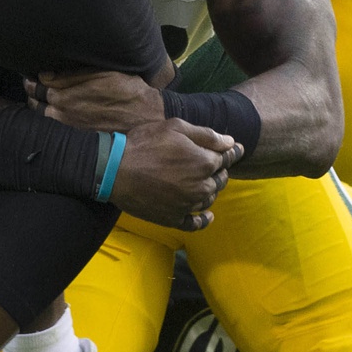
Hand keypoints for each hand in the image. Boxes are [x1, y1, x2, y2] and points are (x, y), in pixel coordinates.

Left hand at [38, 69, 165, 131]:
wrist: (148, 119)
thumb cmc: (128, 93)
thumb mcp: (103, 74)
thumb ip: (71, 75)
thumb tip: (44, 75)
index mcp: (65, 96)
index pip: (37, 86)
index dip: (33, 81)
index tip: (32, 78)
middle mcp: (63, 115)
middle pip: (35, 104)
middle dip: (31, 95)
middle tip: (32, 88)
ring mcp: (69, 130)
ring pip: (42, 119)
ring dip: (38, 110)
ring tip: (40, 103)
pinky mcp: (77, 140)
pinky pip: (55, 131)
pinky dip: (49, 123)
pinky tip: (54, 118)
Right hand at [109, 119, 238, 230]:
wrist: (115, 170)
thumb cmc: (145, 143)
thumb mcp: (176, 128)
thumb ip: (206, 135)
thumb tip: (231, 142)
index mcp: (204, 163)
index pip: (227, 158)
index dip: (233, 152)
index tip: (237, 150)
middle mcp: (201, 187)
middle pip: (220, 180)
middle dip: (220, 170)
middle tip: (215, 164)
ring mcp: (188, 205)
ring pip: (209, 199)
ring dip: (211, 190)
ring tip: (206, 183)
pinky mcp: (173, 218)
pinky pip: (195, 223)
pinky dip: (204, 220)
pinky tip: (208, 216)